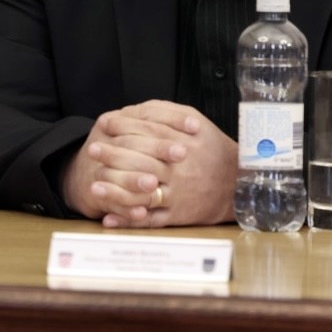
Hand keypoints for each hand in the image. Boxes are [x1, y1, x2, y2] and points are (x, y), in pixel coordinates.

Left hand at [62, 100, 238, 227]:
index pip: (149, 133)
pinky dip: (129, 220)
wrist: (239, 185)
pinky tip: (108, 218)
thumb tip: (136, 111)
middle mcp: (181, 170)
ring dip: (116, 191)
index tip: (104, 123)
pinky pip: (151, 220)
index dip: (124, 127)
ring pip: (144, 193)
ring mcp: (178, 195)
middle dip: (114, 156)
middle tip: (92, 150)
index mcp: (185, 145)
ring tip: (93, 186)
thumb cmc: (212, 149)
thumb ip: (167, 113)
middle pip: (142, 162)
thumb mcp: (196, 121)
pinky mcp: (178, 215)